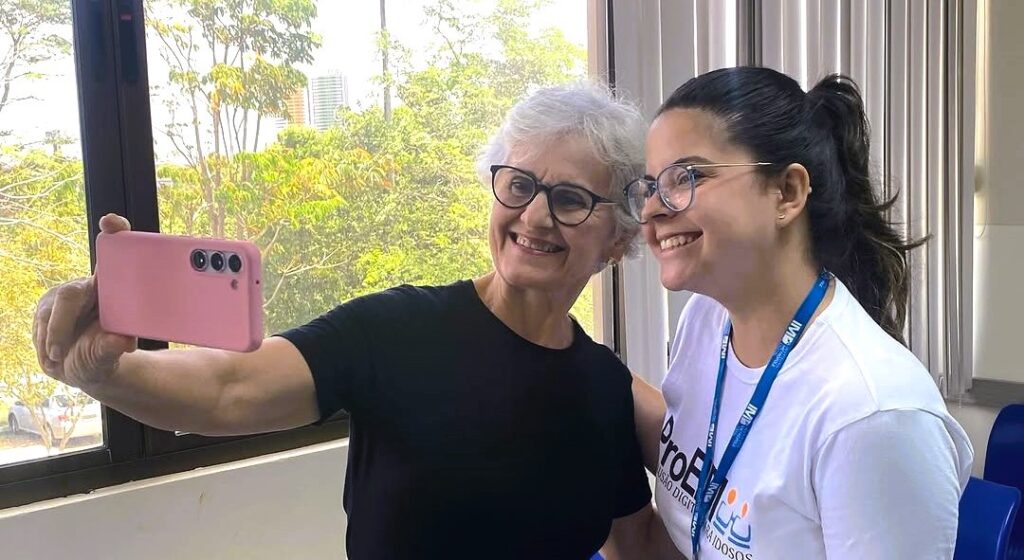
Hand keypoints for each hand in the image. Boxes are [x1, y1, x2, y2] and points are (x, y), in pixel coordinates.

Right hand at [33, 214, 137, 388]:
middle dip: (60, 325)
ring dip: (52, 340)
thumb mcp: (110, 355)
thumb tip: (122, 341)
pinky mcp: (45, 308)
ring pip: (49, 315)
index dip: (116, 232)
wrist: (85, 366)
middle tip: (57, 352)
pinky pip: (39, 325)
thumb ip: (112, 348)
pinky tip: (54, 355)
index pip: (114, 254)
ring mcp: (61, 297)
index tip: (111, 221)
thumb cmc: (104, 354)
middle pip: (68, 295)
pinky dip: (44, 344)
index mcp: (110, 289)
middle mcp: (86, 287)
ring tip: (59, 358)